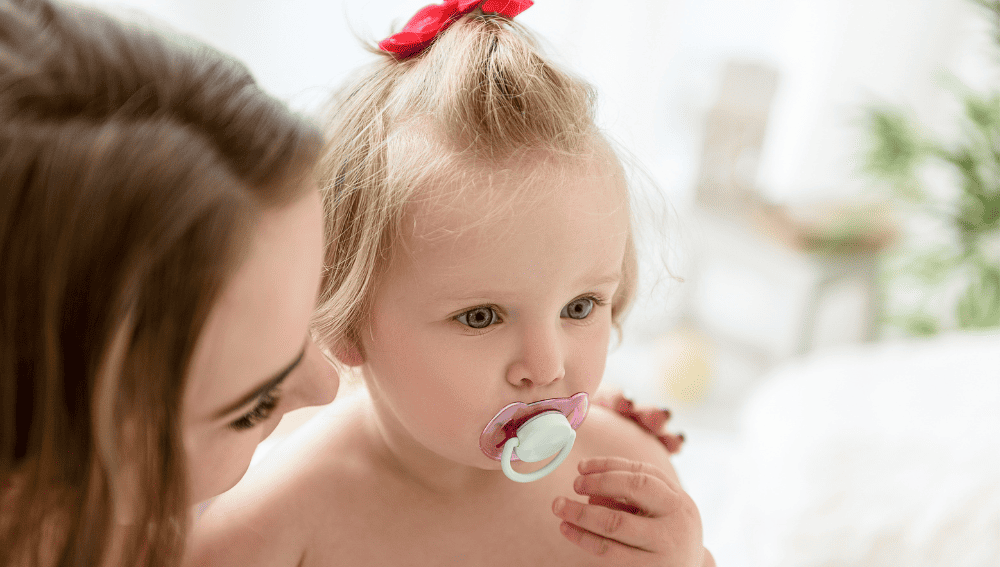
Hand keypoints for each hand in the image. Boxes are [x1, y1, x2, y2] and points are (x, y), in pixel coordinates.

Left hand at [552, 456, 710, 566]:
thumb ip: (631, 494)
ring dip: (581, 512)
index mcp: (679, 500)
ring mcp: (662, 549)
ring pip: (615, 524)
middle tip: (575, 484)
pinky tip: (568, 529)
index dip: (608, 466)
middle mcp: (675, 522)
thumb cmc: (667, 532)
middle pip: (634, 490)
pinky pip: (609, 552)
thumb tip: (590, 490)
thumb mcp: (660, 508)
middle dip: (598, 482)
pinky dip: (584, 538)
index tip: (582, 467)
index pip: (642, 473)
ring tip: (559, 507)